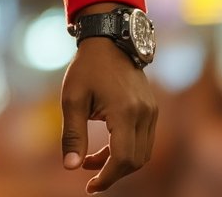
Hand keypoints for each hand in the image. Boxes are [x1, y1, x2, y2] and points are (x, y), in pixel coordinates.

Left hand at [61, 37, 157, 192]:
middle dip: (112, 172)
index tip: (90, 186)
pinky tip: (105, 147)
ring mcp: (152, 112)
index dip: (107, 177)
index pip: (123, 158)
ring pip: (142, 153)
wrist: (109, 39)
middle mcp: (144, 115)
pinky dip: (126, 149)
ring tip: (91, 159)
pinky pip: (143, 140)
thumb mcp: (72, 98)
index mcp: (125, 112)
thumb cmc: (86, 67)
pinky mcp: (152, 110)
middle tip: (87, 173)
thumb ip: (73, 134)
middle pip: (135, 160)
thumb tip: (70, 167)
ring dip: (118, 162)